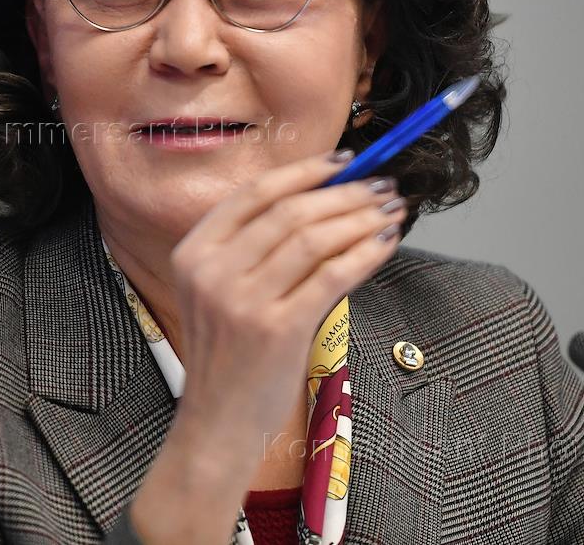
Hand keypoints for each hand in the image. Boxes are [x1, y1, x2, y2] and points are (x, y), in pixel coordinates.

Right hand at [167, 148, 405, 470]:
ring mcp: (242, 300)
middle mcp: (212, 271)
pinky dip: (365, 252)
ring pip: (313, 237)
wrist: (217, 422)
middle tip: (382, 185)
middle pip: (290, 211)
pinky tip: (385, 242)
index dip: (304, 171)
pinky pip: (332, 274)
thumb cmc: (228, 355)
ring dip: (360, 217)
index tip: (344, 160)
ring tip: (390, 210)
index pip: (255, 194)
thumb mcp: (219, 292)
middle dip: (345, 192)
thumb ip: (253, 248)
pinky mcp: (277, 328)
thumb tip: (323, 198)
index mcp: (194, 253)